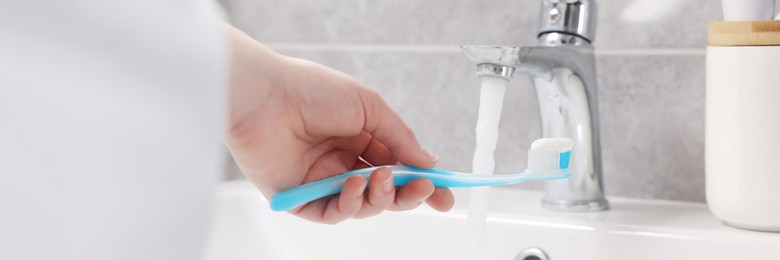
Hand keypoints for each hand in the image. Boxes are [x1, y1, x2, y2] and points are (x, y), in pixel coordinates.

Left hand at [224, 26, 453, 223]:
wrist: (264, 96)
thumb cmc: (311, 90)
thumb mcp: (369, 107)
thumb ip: (400, 137)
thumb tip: (429, 161)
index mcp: (359, 137)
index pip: (398, 167)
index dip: (422, 182)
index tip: (446, 193)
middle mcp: (342, 161)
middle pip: (385, 192)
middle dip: (409, 195)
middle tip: (426, 191)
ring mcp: (322, 181)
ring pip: (363, 205)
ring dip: (379, 196)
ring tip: (379, 178)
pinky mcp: (300, 198)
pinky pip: (332, 213)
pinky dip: (349, 204)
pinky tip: (353, 185)